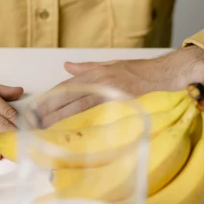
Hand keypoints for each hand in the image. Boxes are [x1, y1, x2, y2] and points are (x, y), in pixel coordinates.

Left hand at [38, 45, 203, 126]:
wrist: (169, 74)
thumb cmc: (142, 71)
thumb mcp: (112, 64)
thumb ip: (87, 68)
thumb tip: (66, 66)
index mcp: (97, 73)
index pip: (66, 86)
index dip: (50, 98)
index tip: (35, 110)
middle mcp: (101, 82)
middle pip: (69, 98)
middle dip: (50, 112)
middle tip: (33, 126)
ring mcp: (112, 95)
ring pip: (81, 109)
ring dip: (63, 122)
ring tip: (46, 134)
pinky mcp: (124, 108)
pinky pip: (102, 120)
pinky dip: (88, 129)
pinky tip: (77, 140)